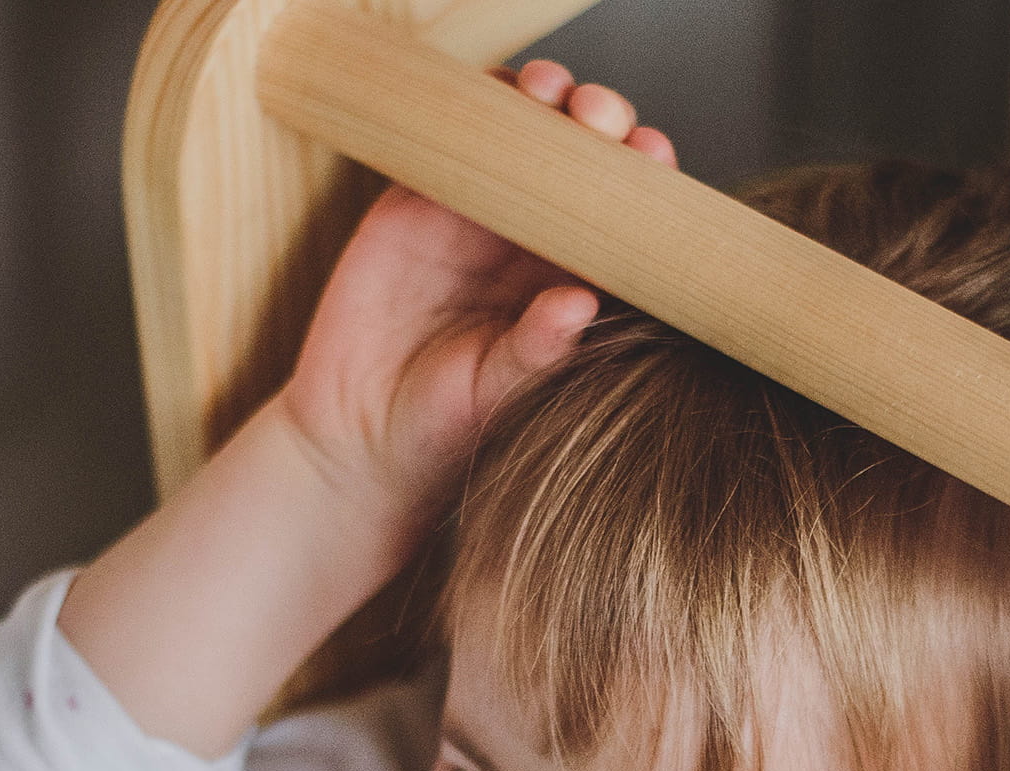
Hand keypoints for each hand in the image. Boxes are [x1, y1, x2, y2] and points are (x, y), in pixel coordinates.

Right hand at [278, 60, 674, 521]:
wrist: (357, 438)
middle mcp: (535, 245)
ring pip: (523, 132)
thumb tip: (582, 301)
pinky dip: (474, 101)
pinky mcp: (417, 198)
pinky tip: (493, 94)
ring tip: (550, 97)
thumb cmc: (446, 431)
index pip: (624, 219)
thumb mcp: (496, 396)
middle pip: (583, 159)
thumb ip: (538, 351)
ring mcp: (478, 216)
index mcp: (575, 286)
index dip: (643, 180)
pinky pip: (451, 131)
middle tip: (599, 120)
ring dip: (545, 98)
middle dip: (602, 123)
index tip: (652, 158)